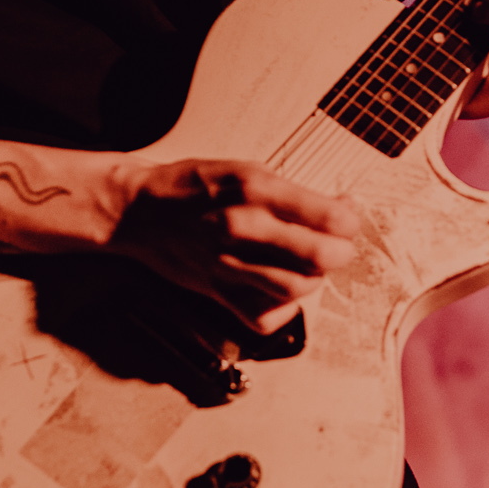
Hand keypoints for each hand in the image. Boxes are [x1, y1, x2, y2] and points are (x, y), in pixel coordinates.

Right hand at [108, 158, 358, 333]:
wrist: (139, 210)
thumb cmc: (194, 186)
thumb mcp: (246, 171)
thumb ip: (292, 194)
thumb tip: (341, 210)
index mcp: (256, 188)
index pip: (329, 217)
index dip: (349, 222)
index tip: (347, 219)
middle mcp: (243, 226)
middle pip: (320, 256)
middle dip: (340, 252)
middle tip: (338, 246)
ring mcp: (229, 262)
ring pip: (297, 288)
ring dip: (315, 280)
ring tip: (313, 267)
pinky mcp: (217, 290)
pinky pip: (263, 317)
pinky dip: (281, 310)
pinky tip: (283, 292)